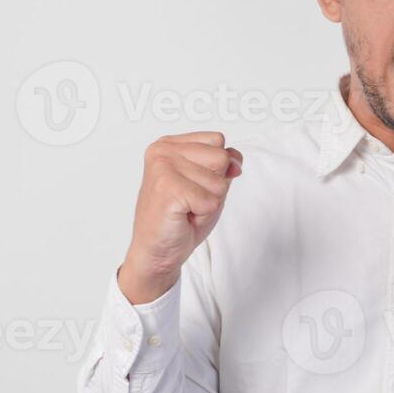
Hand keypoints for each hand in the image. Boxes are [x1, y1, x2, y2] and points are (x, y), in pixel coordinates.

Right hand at [118, 131, 243, 304]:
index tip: (193, 185)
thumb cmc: (180, 218)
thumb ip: (225, 164)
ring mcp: (163, 168)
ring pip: (219, 182)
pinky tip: (183, 217)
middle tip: (191, 200)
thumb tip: (235, 160)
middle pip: (221, 158)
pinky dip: (203, 214)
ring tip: (187, 209)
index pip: (217, 141)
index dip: (216, 168)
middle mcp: (162, 151)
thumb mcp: (209, 183)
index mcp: (169, 144)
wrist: (158, 251)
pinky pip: (212, 200)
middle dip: (214, 185)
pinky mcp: (168, 189)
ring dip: (208, 202)